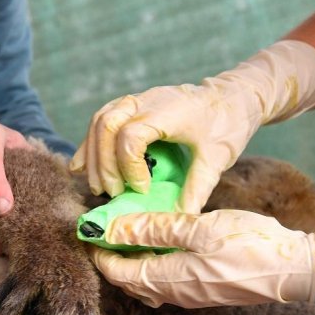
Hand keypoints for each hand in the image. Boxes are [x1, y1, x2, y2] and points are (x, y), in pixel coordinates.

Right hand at [70, 41, 314, 212]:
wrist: (234, 95)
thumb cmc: (228, 124)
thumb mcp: (217, 159)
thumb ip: (197, 189)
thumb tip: (179, 219)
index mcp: (168, 111)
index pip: (131, 136)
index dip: (129, 167)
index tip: (143, 189)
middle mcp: (147, 100)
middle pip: (106, 125)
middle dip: (103, 163)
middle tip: (113, 193)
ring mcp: (137, 100)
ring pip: (99, 120)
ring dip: (93, 155)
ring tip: (98, 186)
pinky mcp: (132, 105)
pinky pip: (101, 120)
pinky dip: (90, 144)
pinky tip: (81, 166)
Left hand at [90, 210, 314, 314]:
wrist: (295, 270)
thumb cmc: (250, 246)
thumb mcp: (199, 228)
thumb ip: (155, 227)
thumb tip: (113, 227)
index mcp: (168, 279)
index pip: (118, 271)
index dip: (99, 251)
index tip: (88, 229)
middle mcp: (174, 293)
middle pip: (128, 279)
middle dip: (110, 256)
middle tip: (101, 228)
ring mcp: (189, 294)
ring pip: (146, 280)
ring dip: (131, 259)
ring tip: (125, 231)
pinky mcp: (203, 289)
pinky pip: (164, 279)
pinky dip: (151, 262)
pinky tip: (158, 240)